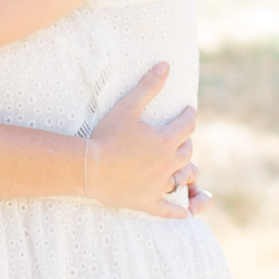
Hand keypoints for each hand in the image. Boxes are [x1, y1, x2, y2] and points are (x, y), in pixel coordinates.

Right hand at [80, 65, 199, 218]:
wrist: (89, 168)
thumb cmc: (106, 135)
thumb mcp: (127, 106)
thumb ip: (148, 86)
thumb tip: (165, 65)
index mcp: (165, 139)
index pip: (187, 124)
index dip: (188, 115)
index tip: (187, 111)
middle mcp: (168, 163)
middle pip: (187, 150)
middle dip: (185, 141)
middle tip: (180, 137)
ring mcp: (159, 185)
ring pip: (184, 177)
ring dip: (187, 170)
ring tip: (184, 166)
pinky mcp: (148, 202)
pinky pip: (169, 210)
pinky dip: (179, 212)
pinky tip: (185, 213)